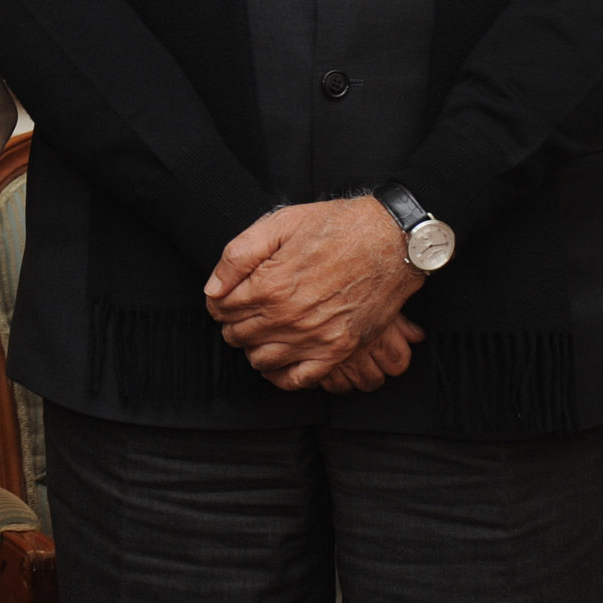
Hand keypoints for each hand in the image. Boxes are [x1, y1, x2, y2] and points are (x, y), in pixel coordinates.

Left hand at [203, 196, 425, 389]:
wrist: (390, 240)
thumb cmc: (336, 227)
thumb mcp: (279, 223)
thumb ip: (238, 256)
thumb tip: (213, 289)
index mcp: (269, 285)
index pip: (221, 307)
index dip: (219, 300)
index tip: (226, 295)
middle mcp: (288, 317)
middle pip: (237, 334)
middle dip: (233, 322)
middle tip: (243, 310)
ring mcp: (314, 337)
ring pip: (261, 359)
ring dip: (252, 347)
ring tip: (260, 331)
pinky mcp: (338, 350)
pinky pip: (297, 379)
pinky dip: (281, 375)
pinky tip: (278, 361)